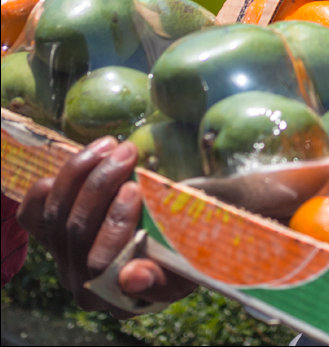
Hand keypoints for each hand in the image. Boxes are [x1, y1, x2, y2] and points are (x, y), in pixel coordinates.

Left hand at [16, 137, 194, 316]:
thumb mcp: (182, 271)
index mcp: (113, 294)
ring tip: (111, 146)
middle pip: (77, 231)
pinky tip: (83, 160)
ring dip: (82, 172)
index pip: (101, 263)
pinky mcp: (49, 234)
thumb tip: (132, 276)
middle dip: (101, 185)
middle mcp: (80, 280)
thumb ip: (160, 280)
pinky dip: (52, 184)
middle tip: (128, 154)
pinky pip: (33, 212)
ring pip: (56, 214)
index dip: (115, 225)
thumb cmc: (177, 255)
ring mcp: (61, 256)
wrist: (161, 243)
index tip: (135, 189)